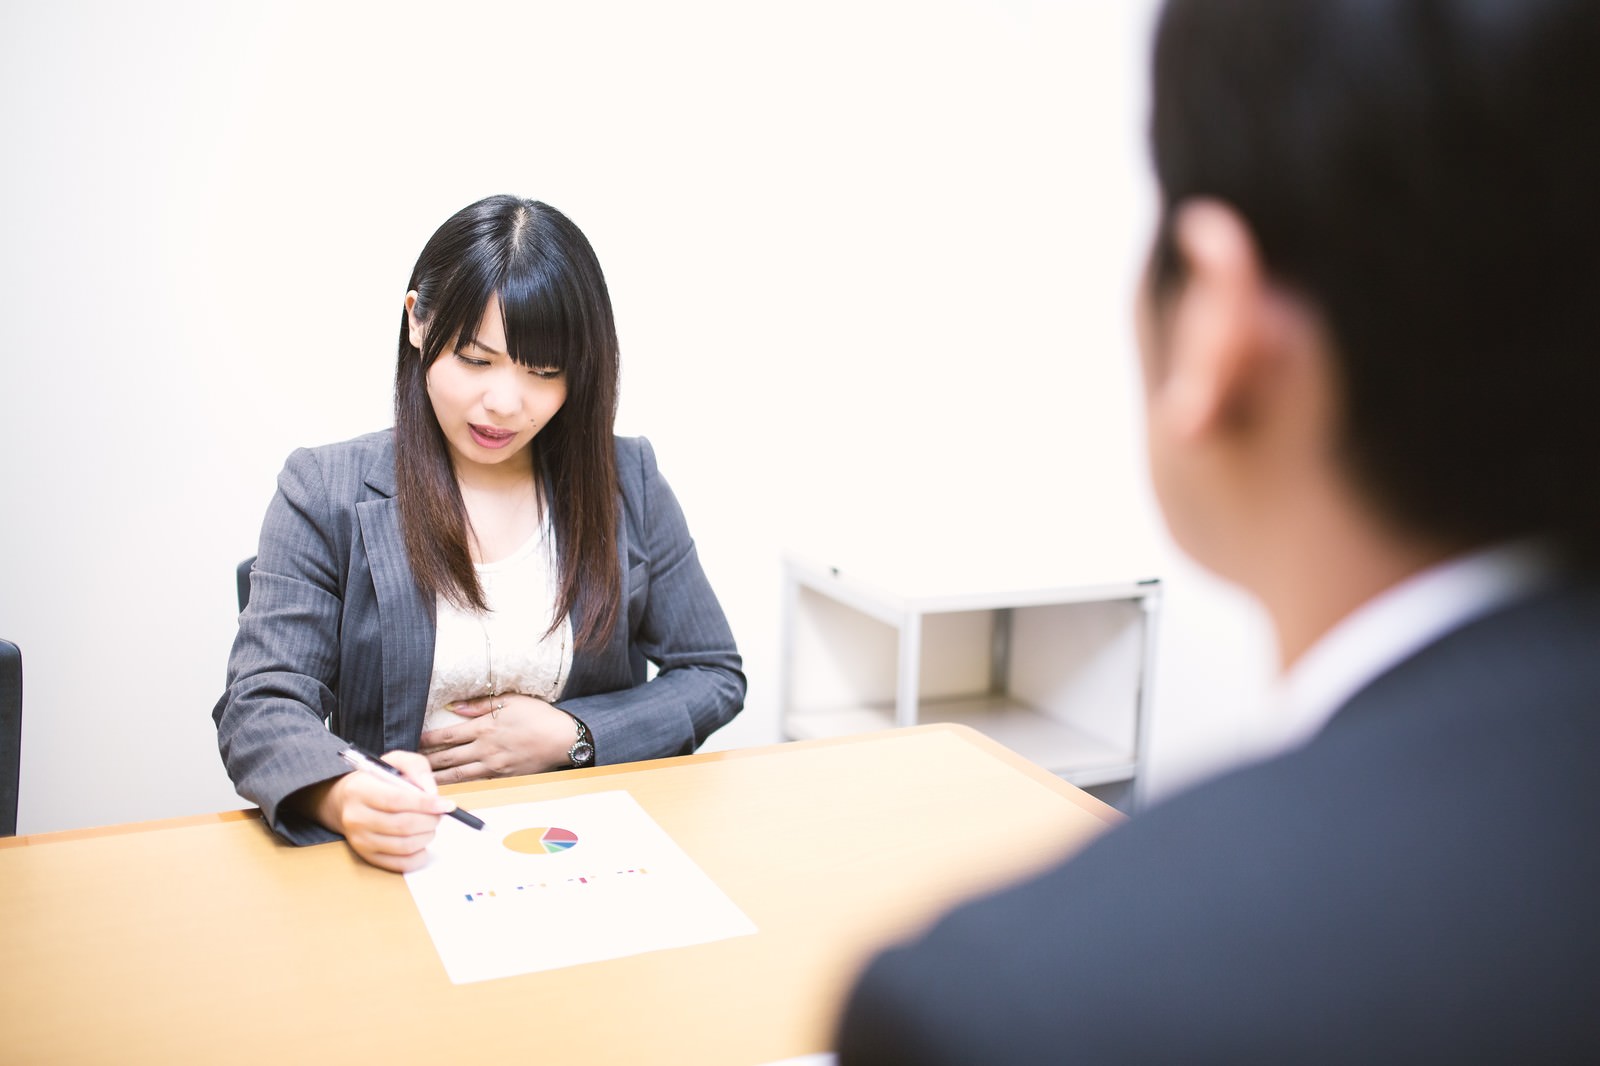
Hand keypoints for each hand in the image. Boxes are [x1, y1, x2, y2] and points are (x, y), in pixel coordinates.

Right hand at [304, 749, 453, 872]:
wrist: (345, 801)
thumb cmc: (377, 780)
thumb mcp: (395, 761)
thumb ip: (416, 768)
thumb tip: (432, 791)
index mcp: (359, 790)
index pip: (396, 800)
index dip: (425, 804)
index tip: (445, 804)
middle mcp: (355, 817)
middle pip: (402, 825)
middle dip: (430, 820)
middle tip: (439, 814)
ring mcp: (360, 840)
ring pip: (404, 846)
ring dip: (427, 836)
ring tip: (430, 825)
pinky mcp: (367, 856)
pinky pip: (400, 864)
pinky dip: (419, 855)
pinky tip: (422, 841)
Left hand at [420, 693, 576, 783]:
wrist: (563, 738)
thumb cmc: (539, 715)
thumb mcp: (510, 700)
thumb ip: (480, 705)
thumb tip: (456, 707)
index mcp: (484, 727)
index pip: (447, 736)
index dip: (427, 740)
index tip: (412, 742)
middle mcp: (485, 748)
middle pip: (447, 758)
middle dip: (425, 762)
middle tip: (408, 767)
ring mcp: (494, 765)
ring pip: (458, 774)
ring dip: (437, 778)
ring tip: (420, 781)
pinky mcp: (503, 776)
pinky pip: (476, 782)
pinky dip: (460, 785)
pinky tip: (449, 787)